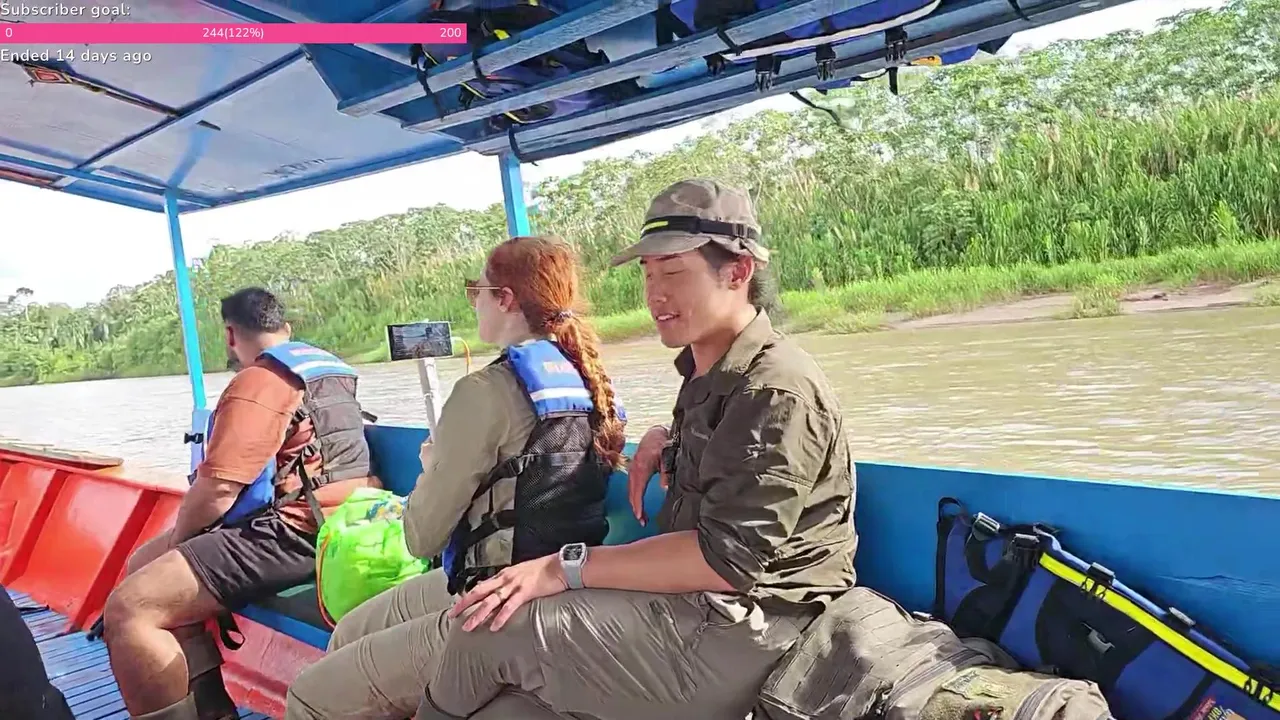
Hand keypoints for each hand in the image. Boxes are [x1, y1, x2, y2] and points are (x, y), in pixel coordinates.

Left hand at [448, 554, 567, 631]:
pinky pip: (510, 606)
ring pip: (491, 601)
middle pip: (479, 592)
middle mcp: (506, 578)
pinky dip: (501, 617)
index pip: (481, 586)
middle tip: (451, 615)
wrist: (561, 565)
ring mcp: (515, 585)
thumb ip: (509, 581)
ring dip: (478, 615)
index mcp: (504, 574)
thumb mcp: (522, 573)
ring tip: (467, 627)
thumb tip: (499, 590)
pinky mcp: (526, 592)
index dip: (467, 596)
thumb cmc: (544, 570)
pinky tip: (494, 627)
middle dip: (464, 604)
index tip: (457, 606)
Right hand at [627, 424, 669, 525]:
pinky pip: (631, 486)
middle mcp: (633, 470)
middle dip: (636, 509)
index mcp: (641, 468)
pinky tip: (638, 504)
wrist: (655, 434)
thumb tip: (665, 488)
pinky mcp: (633, 470)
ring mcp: (632, 470)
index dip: (638, 506)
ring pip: (630, 491)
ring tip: (642, 517)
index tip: (640, 517)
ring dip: (634, 504)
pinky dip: (633, 497)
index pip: (637, 491)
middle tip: (642, 522)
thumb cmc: (662, 444)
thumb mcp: (667, 457)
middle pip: (632, 494)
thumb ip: (666, 472)